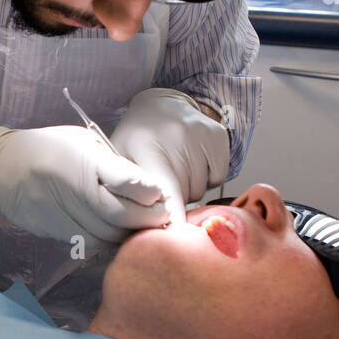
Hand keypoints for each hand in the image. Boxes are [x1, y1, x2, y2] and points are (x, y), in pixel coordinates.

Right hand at [0, 125, 169, 242]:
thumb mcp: (84, 143)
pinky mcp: (52, 232)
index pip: (124, 179)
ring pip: (107, 236)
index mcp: (81, 159)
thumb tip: (149, 189)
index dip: (148, 191)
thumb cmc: (50, 148)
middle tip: (161, 215)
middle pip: (120, 215)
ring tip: (140, 224)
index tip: (160, 194)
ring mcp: (59, 213)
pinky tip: (114, 231)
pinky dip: (107, 241)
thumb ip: (114, 165)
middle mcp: (71, 188)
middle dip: (147, 218)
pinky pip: (90, 244)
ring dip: (128, 233)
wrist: (2, 167)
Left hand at [109, 89, 230, 225]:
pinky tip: (193, 161)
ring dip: (189, 187)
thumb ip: (125, 187)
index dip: (172, 215)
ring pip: (200, 188)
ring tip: (176, 167)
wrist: (163, 104)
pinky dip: (207, 177)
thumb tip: (136, 222)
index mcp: (148, 146)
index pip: (166, 190)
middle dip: (173, 198)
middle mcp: (177, 137)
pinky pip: (217, 177)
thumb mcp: (120, 156)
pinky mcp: (218, 136)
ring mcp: (200, 135)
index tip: (177, 234)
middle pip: (184, 194)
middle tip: (162, 182)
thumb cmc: (138, 137)